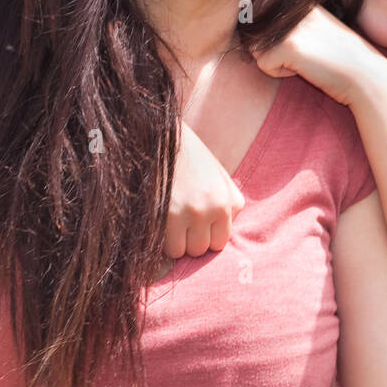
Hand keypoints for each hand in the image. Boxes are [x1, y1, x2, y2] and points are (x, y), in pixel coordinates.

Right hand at [165, 122, 244, 258]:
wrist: (160, 135)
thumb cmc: (190, 156)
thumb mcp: (219, 176)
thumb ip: (228, 204)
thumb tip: (224, 232)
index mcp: (226, 201)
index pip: (220, 242)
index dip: (207, 237)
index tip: (197, 227)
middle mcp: (209, 210)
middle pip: (200, 249)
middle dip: (191, 241)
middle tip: (181, 225)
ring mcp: (184, 214)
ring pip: (180, 251)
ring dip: (174, 242)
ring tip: (169, 223)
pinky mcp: (160, 215)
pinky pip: (162, 247)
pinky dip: (159, 240)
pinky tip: (158, 222)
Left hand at [249, 4, 386, 107]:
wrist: (366, 75)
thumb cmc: (341, 57)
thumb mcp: (316, 27)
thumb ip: (288, 19)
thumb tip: (247, 14)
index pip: (253, 0)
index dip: (260, 23)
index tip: (288, 38)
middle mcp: (293, 6)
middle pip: (250, 26)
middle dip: (264, 44)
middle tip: (297, 53)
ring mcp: (290, 25)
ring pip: (254, 47)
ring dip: (273, 60)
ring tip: (303, 61)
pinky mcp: (288, 46)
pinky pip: (263, 65)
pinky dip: (280, 73)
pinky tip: (305, 70)